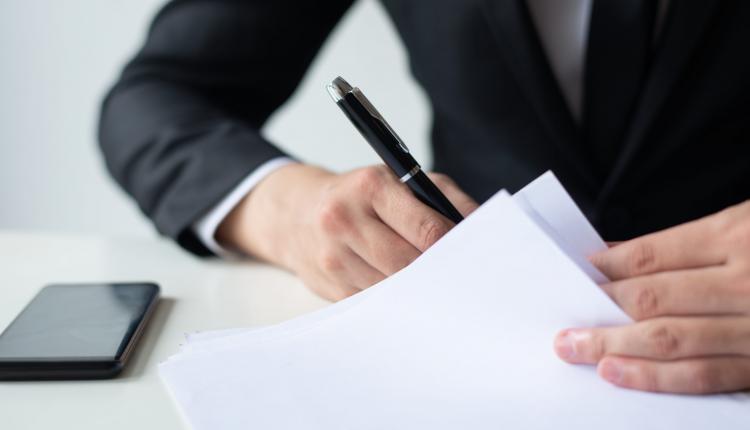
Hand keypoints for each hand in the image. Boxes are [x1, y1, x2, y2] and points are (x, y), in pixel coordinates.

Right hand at [217, 164, 476, 300]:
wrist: (297, 213)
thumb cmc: (361, 195)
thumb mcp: (402, 179)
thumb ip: (445, 198)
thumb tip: (482, 228)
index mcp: (370, 187)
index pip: (426, 229)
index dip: (454, 247)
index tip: (470, 255)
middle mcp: (345, 219)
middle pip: (410, 264)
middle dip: (438, 272)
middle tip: (460, 277)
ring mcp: (334, 256)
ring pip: (393, 288)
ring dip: (419, 290)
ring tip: (436, 285)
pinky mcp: (330, 285)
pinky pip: (376, 302)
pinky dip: (396, 300)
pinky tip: (407, 293)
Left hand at [554, 201, 749, 393]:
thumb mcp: (742, 222)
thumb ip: (685, 241)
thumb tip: (615, 254)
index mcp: (734, 237)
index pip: (648, 257)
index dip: (604, 270)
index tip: (575, 279)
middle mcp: (744, 283)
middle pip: (650, 299)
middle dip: (599, 310)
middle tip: (564, 323)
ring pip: (669, 340)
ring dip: (614, 346)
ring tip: (577, 349)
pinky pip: (705, 375)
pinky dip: (658, 378)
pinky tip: (621, 373)